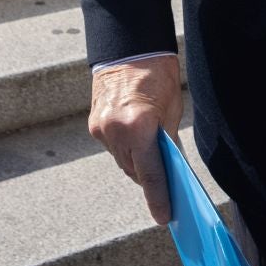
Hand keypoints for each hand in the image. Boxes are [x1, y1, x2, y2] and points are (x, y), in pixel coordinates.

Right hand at [88, 55, 183, 224]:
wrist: (130, 47)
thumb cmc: (159, 75)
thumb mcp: (172, 110)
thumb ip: (168, 141)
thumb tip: (170, 169)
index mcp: (139, 125)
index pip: (150, 173)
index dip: (159, 197)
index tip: (164, 217)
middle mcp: (115, 130)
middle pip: (133, 170)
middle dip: (150, 178)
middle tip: (167, 187)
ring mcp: (100, 128)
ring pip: (122, 160)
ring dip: (137, 162)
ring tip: (153, 160)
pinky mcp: (94, 124)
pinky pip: (113, 147)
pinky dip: (126, 148)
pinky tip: (138, 143)